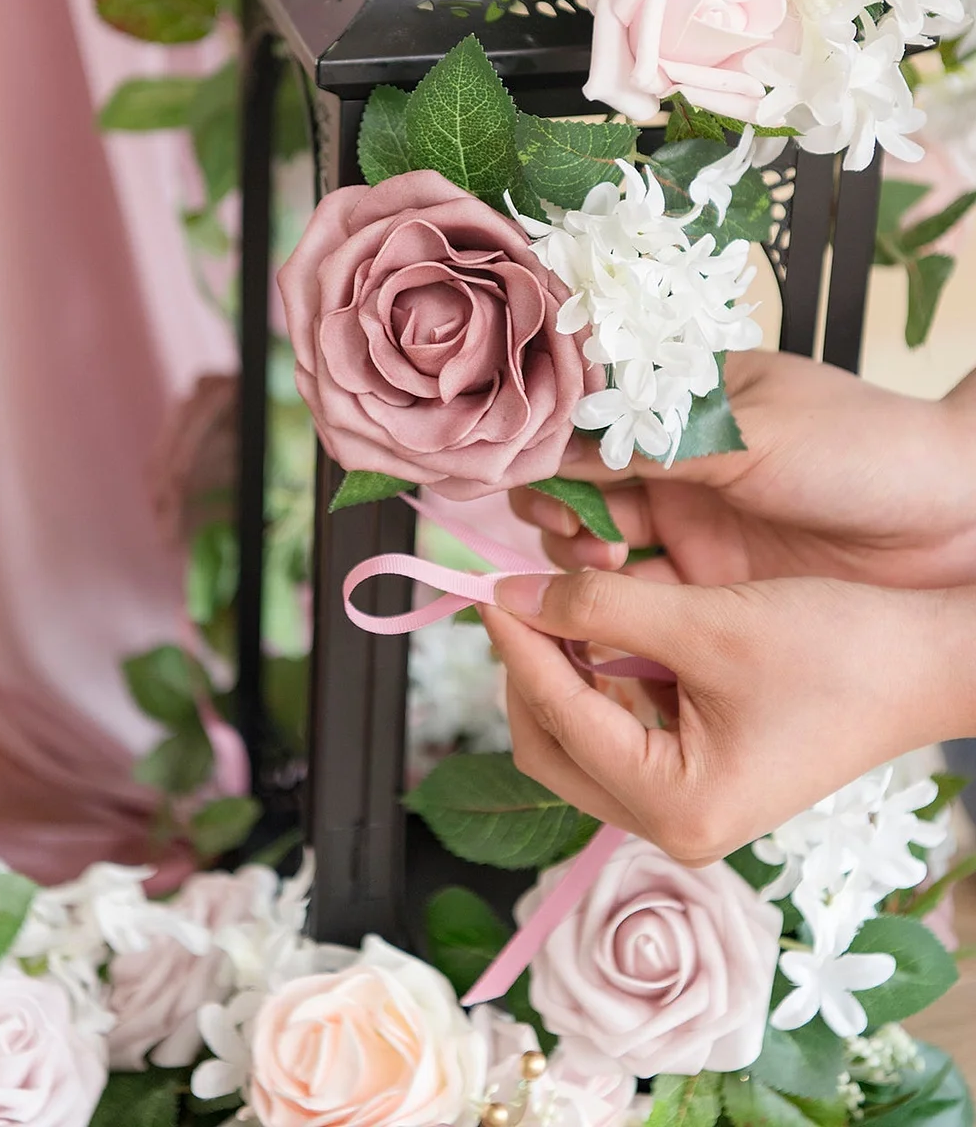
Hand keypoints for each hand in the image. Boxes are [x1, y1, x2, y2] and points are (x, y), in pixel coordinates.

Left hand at [483, 568, 975, 863]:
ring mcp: (687, 808)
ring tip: (558, 604)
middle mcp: (673, 827)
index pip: (558, 719)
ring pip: (580, 740)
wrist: (923, 663)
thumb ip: (600, 607)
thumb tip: (513, 594)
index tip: (489, 586)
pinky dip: (599, 681)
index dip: (517, 646)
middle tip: (519, 598)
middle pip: (553, 748)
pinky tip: (602, 629)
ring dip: (562, 674)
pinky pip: (619, 732)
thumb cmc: (833, 649)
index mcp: (674, 807)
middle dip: (529, 672)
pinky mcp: (701, 778)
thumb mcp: (705, 622)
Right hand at [511, 350, 975, 589]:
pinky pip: (637, 603)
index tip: (522, 476)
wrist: (960, 521)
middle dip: (556, 514)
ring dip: (578, 563)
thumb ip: (650, 446)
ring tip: (605, 571)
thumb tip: (549, 443)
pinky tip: (604, 614)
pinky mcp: (712, 592)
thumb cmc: (864, 450)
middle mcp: (676, 468)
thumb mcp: (748, 436)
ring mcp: (693, 531)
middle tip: (578, 535)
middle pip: (573, 492)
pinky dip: (608, 610)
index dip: (543, 450)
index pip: (581, 424)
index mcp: (681, 407)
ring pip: (594, 551)